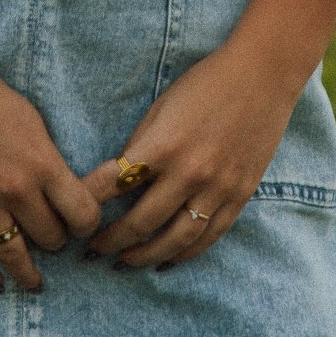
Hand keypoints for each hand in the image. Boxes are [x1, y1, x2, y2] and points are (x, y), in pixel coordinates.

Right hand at [0, 35, 101, 292]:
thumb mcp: (32, 120)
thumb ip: (48, 158)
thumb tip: (63, 189)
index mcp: (42, 163)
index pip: (82, 213)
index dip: (88, 222)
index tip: (83, 222)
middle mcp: (16, 190)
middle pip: (51, 238)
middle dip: (57, 240)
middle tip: (55, 238)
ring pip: (15, 256)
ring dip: (28, 273)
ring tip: (35, 283)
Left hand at [77, 43, 299, 269]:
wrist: (262, 75)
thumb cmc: (205, 83)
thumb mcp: (161, 107)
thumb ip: (141, 146)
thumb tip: (120, 180)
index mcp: (163, 146)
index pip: (113, 184)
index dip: (87, 202)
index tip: (73, 214)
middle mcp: (189, 173)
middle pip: (140, 223)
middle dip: (110, 240)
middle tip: (92, 249)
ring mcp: (218, 188)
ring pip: (175, 241)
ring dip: (144, 256)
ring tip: (124, 261)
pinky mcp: (240, 195)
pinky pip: (209, 236)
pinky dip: (184, 254)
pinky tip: (166, 261)